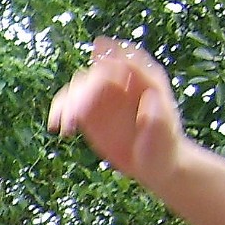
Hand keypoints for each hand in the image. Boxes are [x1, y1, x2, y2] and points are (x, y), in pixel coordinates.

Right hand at [47, 37, 186, 192]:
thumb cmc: (164, 146)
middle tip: (76, 113)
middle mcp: (121, 83)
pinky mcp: (89, 113)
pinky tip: (59, 126)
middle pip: (96, 72)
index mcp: (144, 80)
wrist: (153, 164)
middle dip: (83, 89)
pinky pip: (69, 103)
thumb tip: (149, 96)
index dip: (109, 60)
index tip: (95, 68)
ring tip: (64, 123)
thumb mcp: (165, 131)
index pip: (124, 61)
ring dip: (66, 101)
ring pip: (78, 86)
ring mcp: (103, 97)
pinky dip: (60, 111)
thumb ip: (158, 113)